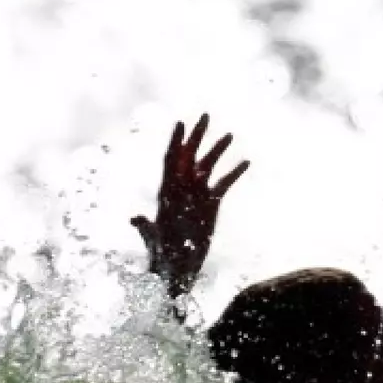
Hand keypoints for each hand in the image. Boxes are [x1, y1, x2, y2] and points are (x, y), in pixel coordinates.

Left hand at [132, 114, 249, 298]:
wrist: (178, 267)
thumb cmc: (162, 254)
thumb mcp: (154, 240)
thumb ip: (146, 228)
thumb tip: (136, 219)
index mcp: (168, 191)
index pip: (171, 160)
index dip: (175, 142)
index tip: (181, 123)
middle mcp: (182, 188)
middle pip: (190, 156)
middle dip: (197, 136)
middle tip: (205, 116)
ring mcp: (197, 193)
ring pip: (208, 165)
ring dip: (217, 150)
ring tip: (229, 135)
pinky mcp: (211, 203)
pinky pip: (224, 183)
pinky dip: (234, 172)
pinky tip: (246, 162)